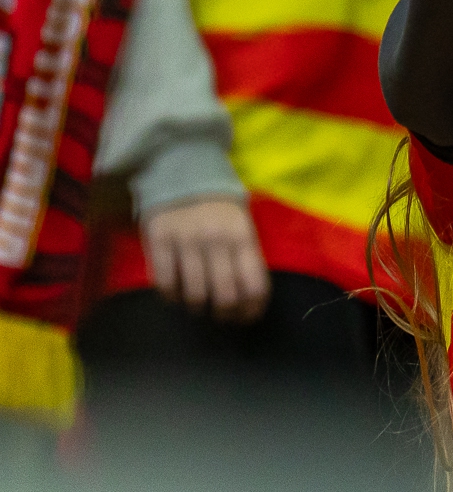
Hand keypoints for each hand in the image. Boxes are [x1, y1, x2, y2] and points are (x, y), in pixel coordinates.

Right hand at [141, 195, 269, 323]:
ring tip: (199, 307)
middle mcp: (217, 241)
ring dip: (198, 308)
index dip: (252, 310)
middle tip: (222, 317)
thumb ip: (246, 257)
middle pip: (226, 296)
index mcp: (243, 237)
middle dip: (226, 314)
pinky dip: (171, 297)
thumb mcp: (242, 226)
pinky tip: (176, 295)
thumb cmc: (217, 208)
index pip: (255, 286)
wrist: (180, 173)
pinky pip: (165, 282)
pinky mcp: (158, 240)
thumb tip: (250, 299)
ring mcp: (186, 241)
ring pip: (195, 293)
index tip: (246, 318)